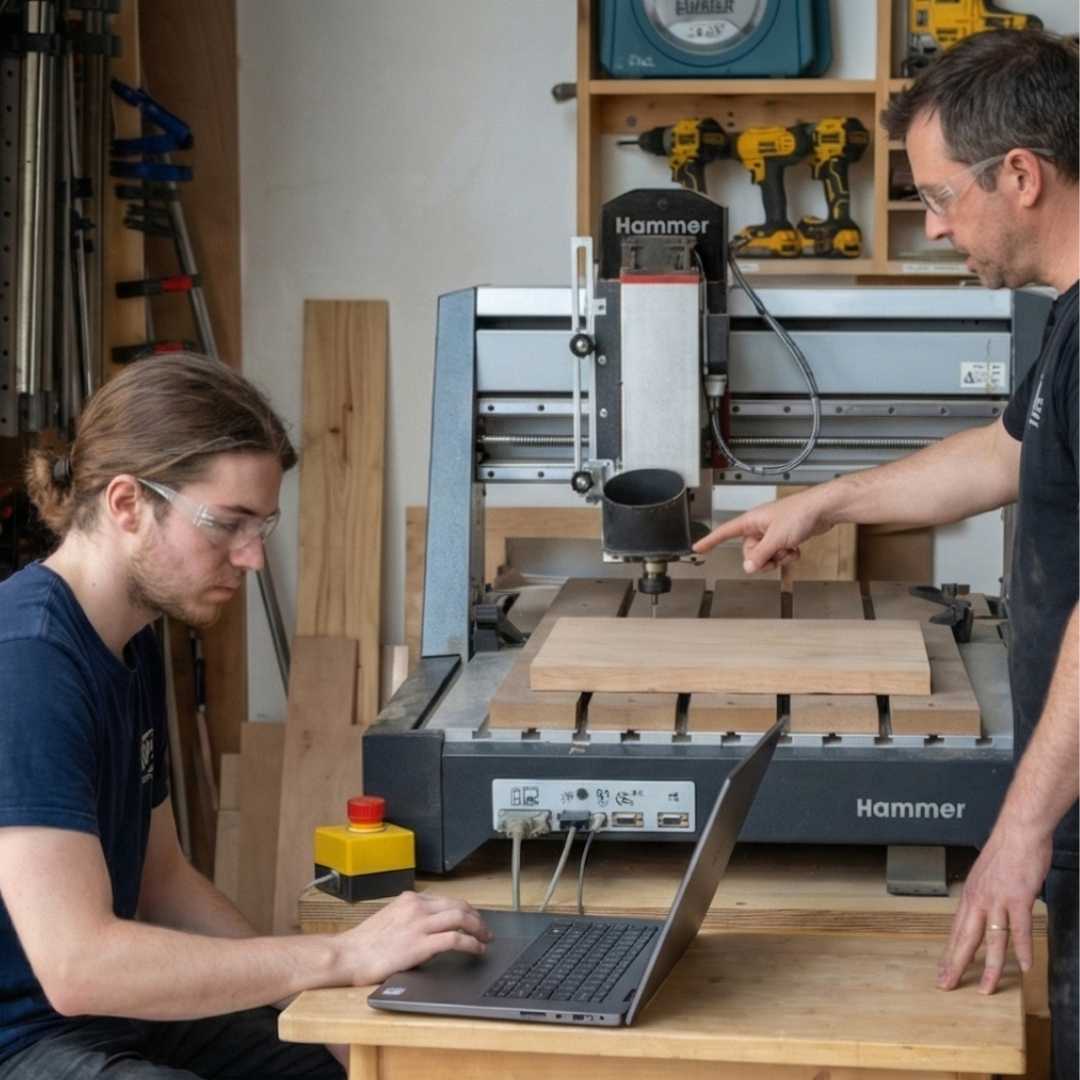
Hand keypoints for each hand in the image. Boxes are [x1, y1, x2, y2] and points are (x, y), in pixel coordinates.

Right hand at [336, 891, 491, 986]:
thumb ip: (410, 919)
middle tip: (485, 930)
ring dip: (478, 928)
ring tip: (486, 939)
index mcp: (409, 900)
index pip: (446, 900)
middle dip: (476, 917)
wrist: (347, 955)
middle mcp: (417, 907)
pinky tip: (477, 950)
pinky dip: (471, 943)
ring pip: (461, 918)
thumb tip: (430, 929)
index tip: (472, 919)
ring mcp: (419, 924)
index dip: (464, 910)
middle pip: (458, 906)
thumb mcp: (390, 920)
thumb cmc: (364, 944)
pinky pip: (455, 939)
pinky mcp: (421, 944)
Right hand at [692, 489, 831, 572]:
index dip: (710, 541)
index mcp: (751, 521)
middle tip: (775, 555)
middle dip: (762, 558)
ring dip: (777, 557)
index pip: (724, 532)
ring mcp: (772, 532)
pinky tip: (795, 549)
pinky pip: (778, 553)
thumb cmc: (800, 513)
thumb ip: (761, 554)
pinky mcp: (784, 536)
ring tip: (788, 550)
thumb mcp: (776, 538)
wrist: (823, 509)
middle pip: (748, 552)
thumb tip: (747, 567)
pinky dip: (786, 555)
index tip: (697, 548)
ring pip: (765, 555)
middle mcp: (759, 526)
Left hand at [937, 822, 1050, 994]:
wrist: (1018, 832)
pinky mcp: (1018, 898)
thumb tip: (980, 914)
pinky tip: (1024, 967)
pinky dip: (1022, 949)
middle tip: (948, 984)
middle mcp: (979, 900)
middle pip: (966, 938)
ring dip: (990, 967)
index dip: (950, 953)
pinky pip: (1020, 929)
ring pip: (992, 940)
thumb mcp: (984, 877)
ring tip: (987, 988)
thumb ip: (982, 898)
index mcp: (970, 896)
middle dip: (956, 964)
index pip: (957, 931)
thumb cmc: (1005, 853)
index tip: (943, 971)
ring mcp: (998, 900)